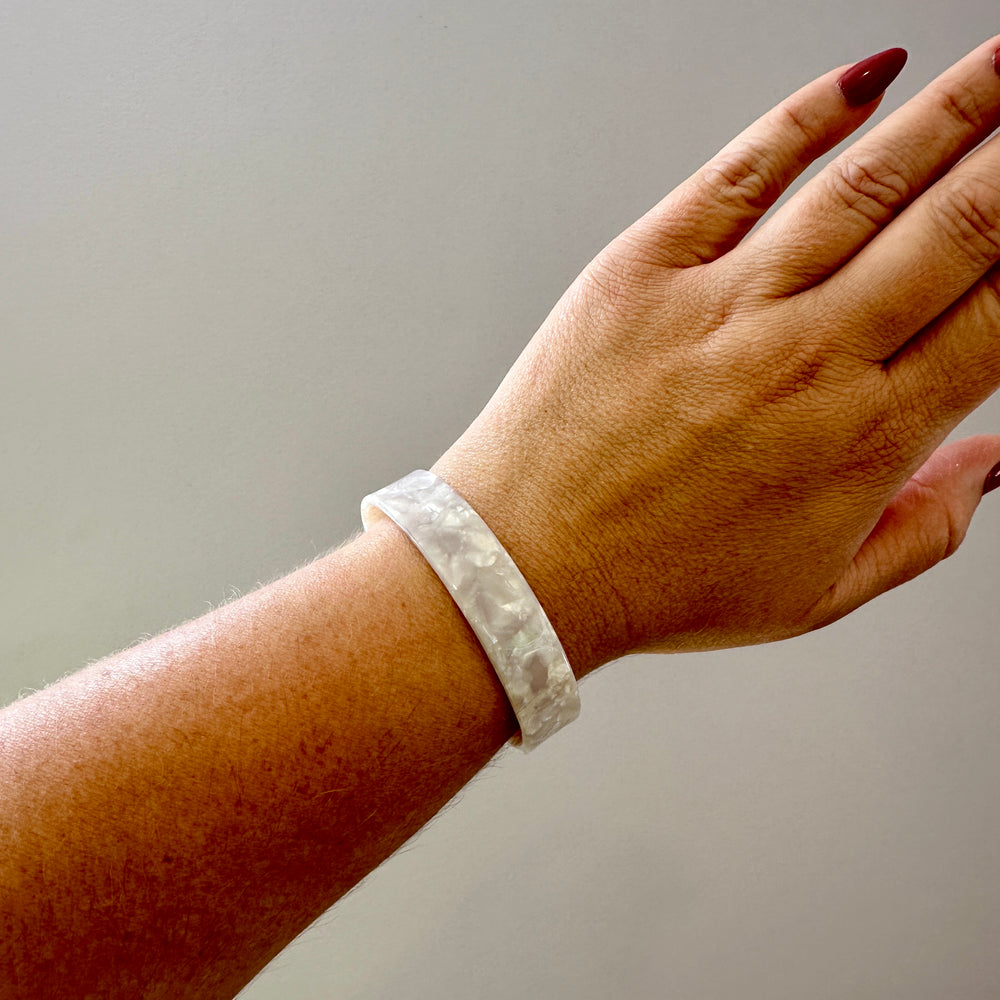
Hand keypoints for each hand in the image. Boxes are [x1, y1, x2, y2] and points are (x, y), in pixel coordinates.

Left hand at [432, 38, 999, 675]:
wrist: (528, 568)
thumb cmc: (661, 586)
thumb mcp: (813, 595)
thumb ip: (922, 531)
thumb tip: (994, 465)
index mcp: (863, 437)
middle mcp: (808, 357)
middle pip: (959, 225)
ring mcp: (722, 305)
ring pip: (867, 181)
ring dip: (956, 107)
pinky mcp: (643, 272)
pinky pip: (740, 173)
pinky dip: (806, 116)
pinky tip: (865, 77)